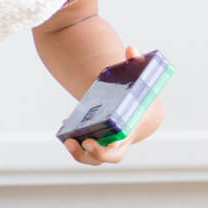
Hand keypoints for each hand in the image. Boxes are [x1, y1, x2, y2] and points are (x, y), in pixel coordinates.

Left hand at [63, 45, 139, 167]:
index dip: (103, 151)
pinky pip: (84, 148)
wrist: (142, 116)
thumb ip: (136, 66)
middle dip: (87, 154)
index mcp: (127, 136)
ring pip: (92, 158)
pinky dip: (74, 140)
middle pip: (102, 159)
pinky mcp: (97, 142)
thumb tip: (131, 49)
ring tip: (66, 139)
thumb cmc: (140, 101)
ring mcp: (106, 146)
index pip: (116, 151)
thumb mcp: (140, 85)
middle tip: (74, 141)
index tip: (90, 143)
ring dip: (78, 153)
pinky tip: (65, 125)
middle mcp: (117, 145)